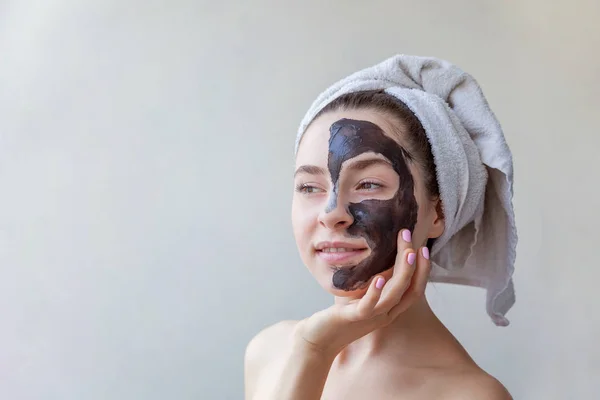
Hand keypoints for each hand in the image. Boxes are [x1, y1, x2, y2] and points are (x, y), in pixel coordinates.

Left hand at [293, 229, 430, 358]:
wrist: (321, 338)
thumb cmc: (341, 313)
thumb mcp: (362, 294)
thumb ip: (375, 281)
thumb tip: (382, 255)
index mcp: (389, 308)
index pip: (414, 289)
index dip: (422, 270)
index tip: (423, 247)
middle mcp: (385, 314)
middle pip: (409, 289)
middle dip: (416, 263)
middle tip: (411, 237)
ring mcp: (370, 317)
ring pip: (394, 296)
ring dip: (403, 273)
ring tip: (408, 253)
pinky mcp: (353, 318)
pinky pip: (368, 307)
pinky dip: (375, 292)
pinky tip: (379, 278)